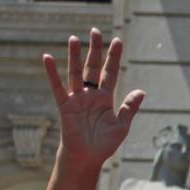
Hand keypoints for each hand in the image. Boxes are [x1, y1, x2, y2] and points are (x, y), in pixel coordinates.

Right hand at [41, 29, 144, 170]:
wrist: (88, 157)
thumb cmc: (104, 144)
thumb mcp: (121, 125)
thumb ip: (129, 107)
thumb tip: (141, 91)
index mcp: (106, 98)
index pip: (110, 73)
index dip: (114, 58)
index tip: (117, 40)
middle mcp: (91, 94)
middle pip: (93, 67)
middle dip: (95, 49)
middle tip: (95, 31)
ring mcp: (77, 98)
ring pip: (76, 72)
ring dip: (75, 56)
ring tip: (74, 38)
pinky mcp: (65, 105)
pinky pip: (58, 86)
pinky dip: (52, 72)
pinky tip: (47, 58)